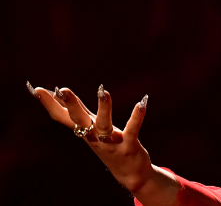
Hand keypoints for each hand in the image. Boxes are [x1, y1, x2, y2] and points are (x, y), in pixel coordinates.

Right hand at [26, 82, 152, 192]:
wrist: (129, 173)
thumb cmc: (107, 145)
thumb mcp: (90, 128)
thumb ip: (77, 112)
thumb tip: (58, 92)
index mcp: (84, 130)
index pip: (63, 117)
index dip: (50, 104)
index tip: (37, 89)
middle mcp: (94, 137)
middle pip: (79, 120)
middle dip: (71, 105)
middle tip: (62, 89)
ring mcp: (110, 143)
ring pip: (104, 125)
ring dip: (104, 108)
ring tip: (103, 91)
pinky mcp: (129, 146)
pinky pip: (132, 131)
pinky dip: (136, 118)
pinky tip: (141, 103)